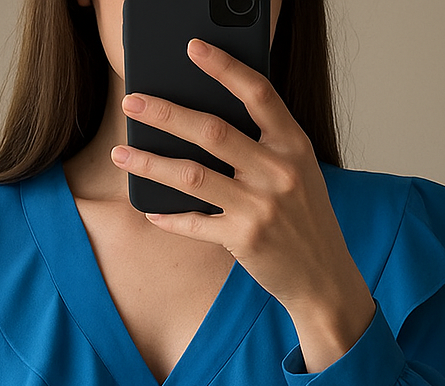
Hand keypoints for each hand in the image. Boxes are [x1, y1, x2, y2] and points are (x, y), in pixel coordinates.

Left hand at [112, 37, 375, 362]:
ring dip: (150, 163)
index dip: (225, 67)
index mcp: (294, 147)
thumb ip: (266, 148)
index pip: (259, 93)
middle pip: (213, 131)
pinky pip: (195, 223)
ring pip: (192, 176)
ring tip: (121, 153)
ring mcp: (261, 207)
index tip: (192, 48)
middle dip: (166, 113)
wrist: (323, 278)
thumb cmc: (305, 222)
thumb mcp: (300, 174)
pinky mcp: (244, 239)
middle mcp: (279, 172)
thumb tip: (207, 124)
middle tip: (132, 101)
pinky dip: (169, 217)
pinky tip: (149, 211)